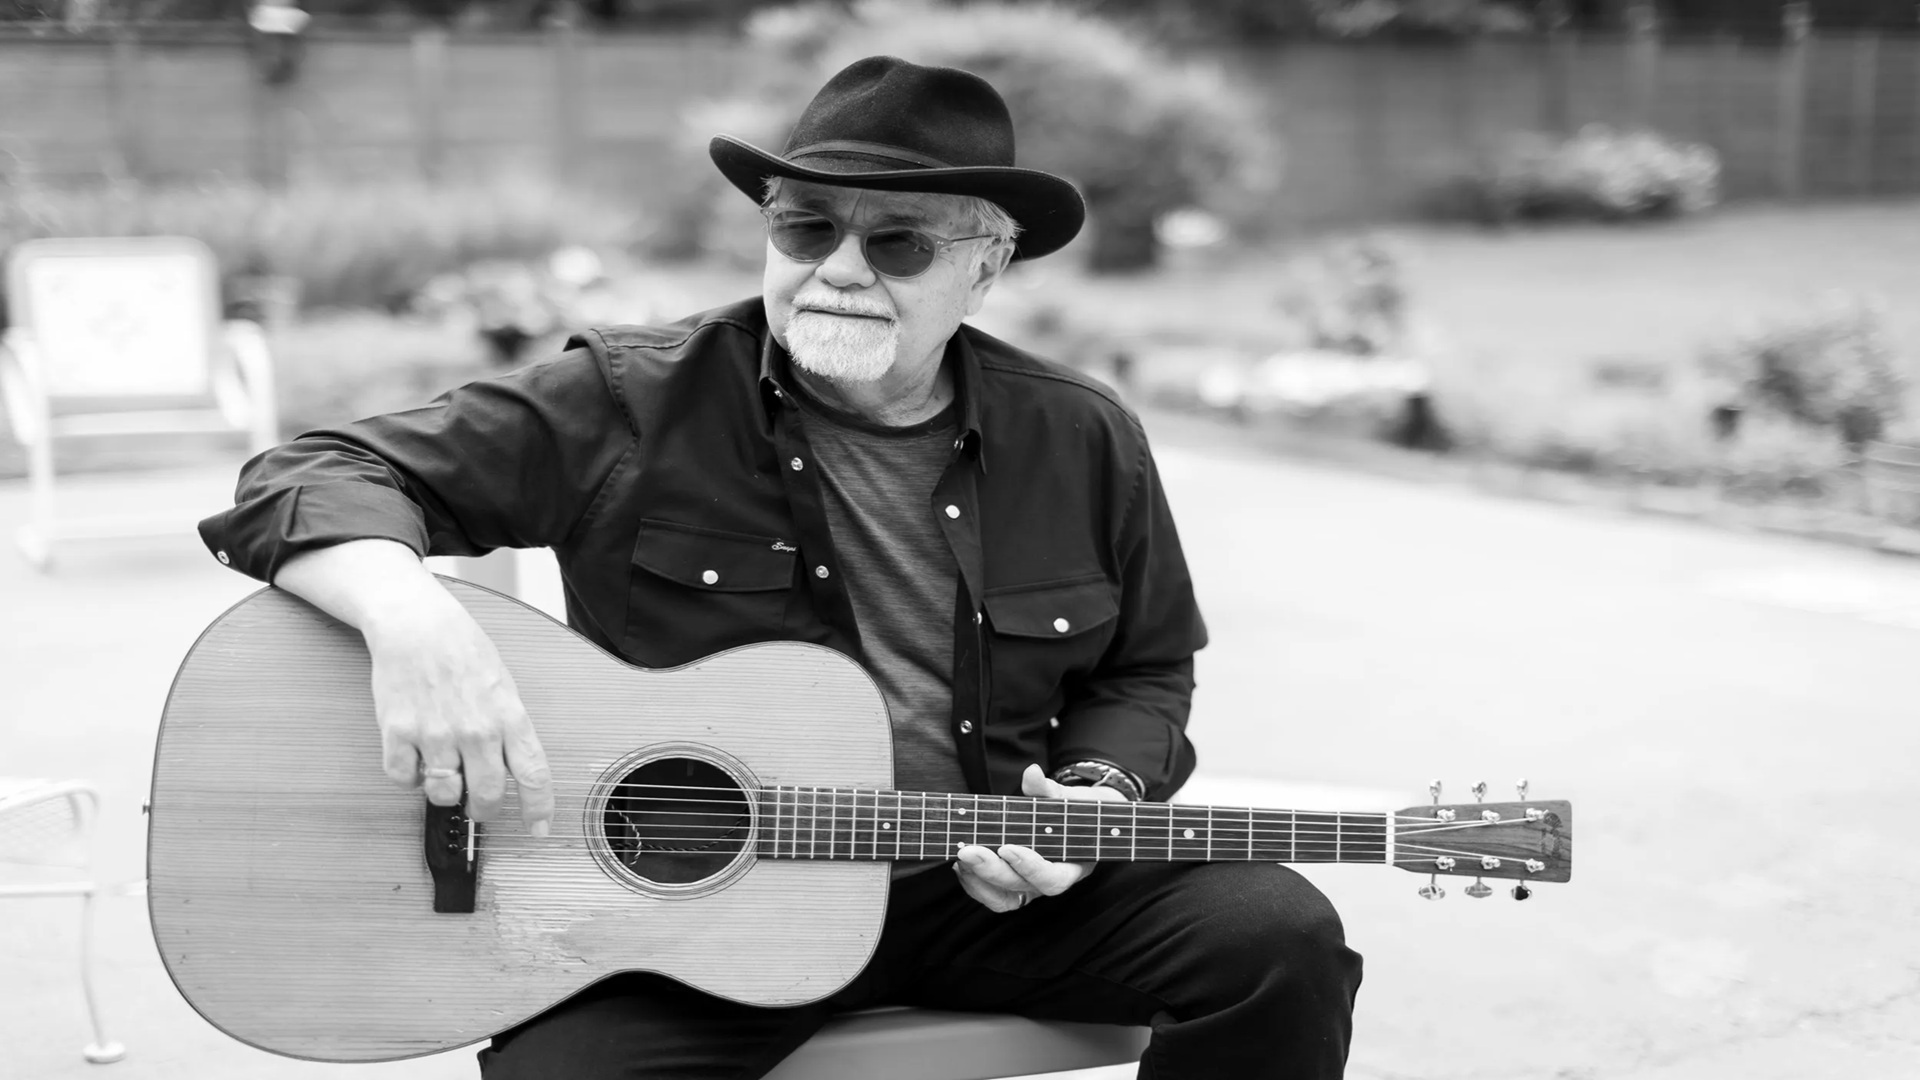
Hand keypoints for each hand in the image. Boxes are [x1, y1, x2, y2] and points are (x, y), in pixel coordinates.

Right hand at [361, 582, 553, 835]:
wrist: (416, 624)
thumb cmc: (462, 650)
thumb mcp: (503, 685)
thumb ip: (509, 729)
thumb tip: (513, 772)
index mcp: (509, 716)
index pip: (533, 774)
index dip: (538, 808)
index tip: (539, 829)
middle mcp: (476, 729)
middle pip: (487, 795)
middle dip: (485, 812)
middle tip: (480, 810)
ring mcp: (437, 732)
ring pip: (444, 794)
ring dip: (445, 793)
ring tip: (444, 771)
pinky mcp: (399, 731)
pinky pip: (404, 779)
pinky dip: (410, 777)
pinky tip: (416, 756)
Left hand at [953, 763, 1127, 912]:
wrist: (1073, 823)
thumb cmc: (1073, 811)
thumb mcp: (1066, 798)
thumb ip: (1048, 789)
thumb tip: (1031, 772)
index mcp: (1071, 866)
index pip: (1051, 879)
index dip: (1029, 867)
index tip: (1007, 848)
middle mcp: (1047, 882)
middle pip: (1019, 887)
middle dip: (990, 870)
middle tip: (967, 850)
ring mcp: (1028, 888)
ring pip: (1002, 899)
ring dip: (977, 881)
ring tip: (960, 857)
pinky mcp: (1011, 888)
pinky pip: (992, 896)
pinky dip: (973, 884)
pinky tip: (960, 865)